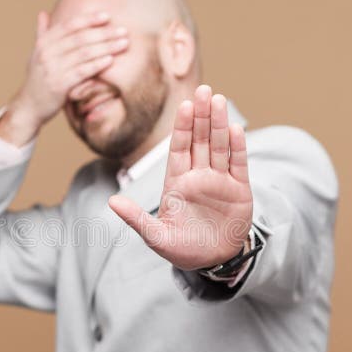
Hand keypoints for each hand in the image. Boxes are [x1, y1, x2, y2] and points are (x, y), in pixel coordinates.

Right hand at [14, 10, 129, 128]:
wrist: (29, 107)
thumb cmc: (38, 80)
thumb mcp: (36, 55)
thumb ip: (41, 34)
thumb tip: (43, 13)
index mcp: (43, 43)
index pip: (69, 25)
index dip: (89, 19)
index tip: (107, 16)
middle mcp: (46, 53)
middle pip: (80, 38)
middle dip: (104, 33)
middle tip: (123, 30)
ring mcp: (52, 69)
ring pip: (84, 53)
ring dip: (107, 47)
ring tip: (124, 44)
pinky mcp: (59, 85)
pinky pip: (82, 72)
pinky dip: (97, 65)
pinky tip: (111, 60)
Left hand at [108, 85, 252, 270]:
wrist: (212, 262)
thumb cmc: (182, 249)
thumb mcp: (156, 236)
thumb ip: (136, 218)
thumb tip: (112, 201)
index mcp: (177, 183)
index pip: (179, 149)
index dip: (183, 127)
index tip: (185, 106)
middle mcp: (199, 177)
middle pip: (200, 140)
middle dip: (202, 116)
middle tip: (203, 89)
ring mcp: (219, 181)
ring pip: (219, 147)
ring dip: (219, 124)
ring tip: (219, 100)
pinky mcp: (239, 190)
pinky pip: (238, 165)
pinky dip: (237, 148)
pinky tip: (236, 129)